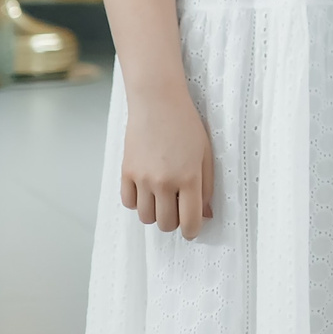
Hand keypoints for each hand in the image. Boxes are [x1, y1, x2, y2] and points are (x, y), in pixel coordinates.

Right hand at [121, 84, 213, 237]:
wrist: (158, 103)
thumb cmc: (186, 126)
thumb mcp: (205, 154)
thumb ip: (206, 187)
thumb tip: (205, 215)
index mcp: (188, 177)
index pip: (189, 221)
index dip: (192, 231)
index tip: (192, 229)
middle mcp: (164, 182)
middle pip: (165, 224)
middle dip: (174, 221)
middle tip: (178, 207)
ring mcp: (142, 179)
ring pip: (146, 218)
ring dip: (156, 213)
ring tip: (163, 197)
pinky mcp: (126, 173)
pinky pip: (129, 204)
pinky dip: (138, 202)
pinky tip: (147, 189)